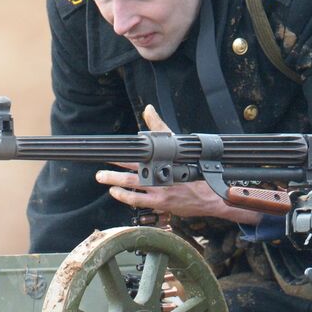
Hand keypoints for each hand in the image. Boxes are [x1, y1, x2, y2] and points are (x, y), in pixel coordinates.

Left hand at [95, 104, 267, 224]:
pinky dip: (125, 196)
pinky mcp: (161, 202)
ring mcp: (161, 189)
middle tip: (101, 161)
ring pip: (133, 184)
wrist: (211, 194)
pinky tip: (115, 192)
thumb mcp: (179, 145)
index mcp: (166, 157)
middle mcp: (162, 172)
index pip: (142, 150)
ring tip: (101, 176)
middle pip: (134, 166)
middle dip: (116, 163)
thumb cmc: (194, 169)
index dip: (126, 149)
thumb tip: (148, 109)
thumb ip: (160, 127)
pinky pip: (139, 200)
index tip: (112, 146)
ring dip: (115, 180)